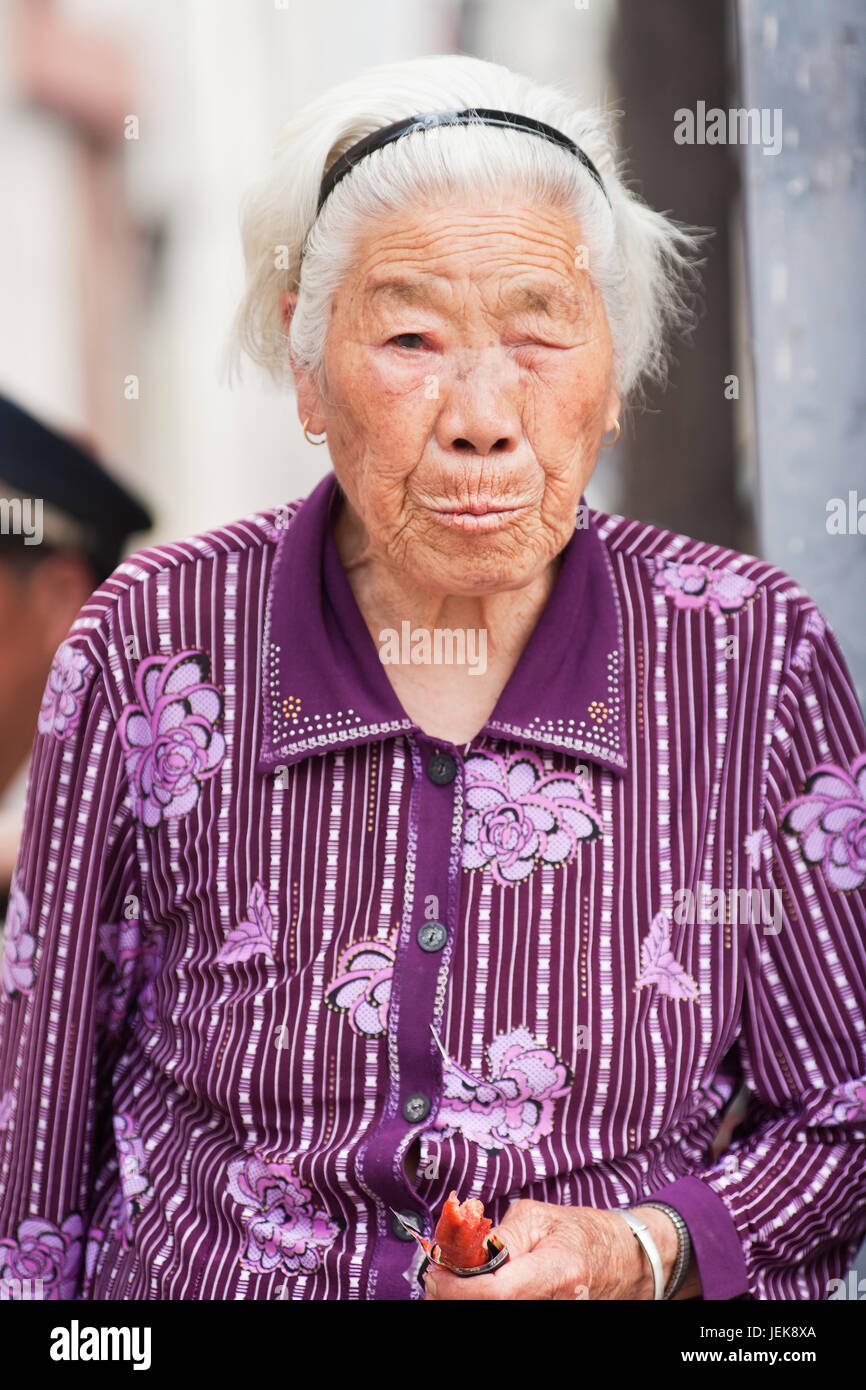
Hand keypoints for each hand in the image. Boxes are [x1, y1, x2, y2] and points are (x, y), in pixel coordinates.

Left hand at [423, 1198, 678, 1300]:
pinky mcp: (549, 1318)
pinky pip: (507, 1314)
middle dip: (455, 1296)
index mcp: (558, 1270)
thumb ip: (500, 1237)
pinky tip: (480, 1289)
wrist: (620, 1259)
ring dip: (468, 1299)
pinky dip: (486, 1302)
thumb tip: (460, 1253)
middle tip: (438, 1277)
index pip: (496, 1294)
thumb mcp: (538, 1216)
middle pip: (492, 1310)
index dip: (457, 1288)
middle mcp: (559, 1303)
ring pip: (496, 1315)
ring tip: (459, 1279)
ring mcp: (556, 1314)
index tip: (436, 1272)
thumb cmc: (579, 1231)